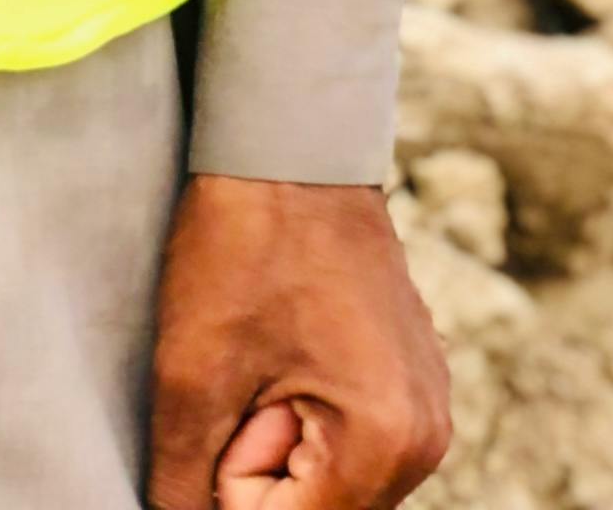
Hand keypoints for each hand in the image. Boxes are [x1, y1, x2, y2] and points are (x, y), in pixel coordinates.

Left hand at [146, 177, 452, 507]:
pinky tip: (289, 346)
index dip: (235, 482)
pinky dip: (307, 414)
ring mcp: (428, 404)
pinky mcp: (412, 376)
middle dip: (261, 466)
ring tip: (268, 355)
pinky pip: (350, 438)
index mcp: (386, 443)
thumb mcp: (191, 376)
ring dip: (281, 442)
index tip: (231, 404)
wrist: (290, 138)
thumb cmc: (244, 242)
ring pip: (331, 480)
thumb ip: (185, 485)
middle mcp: (427, 437)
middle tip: (247, 374)